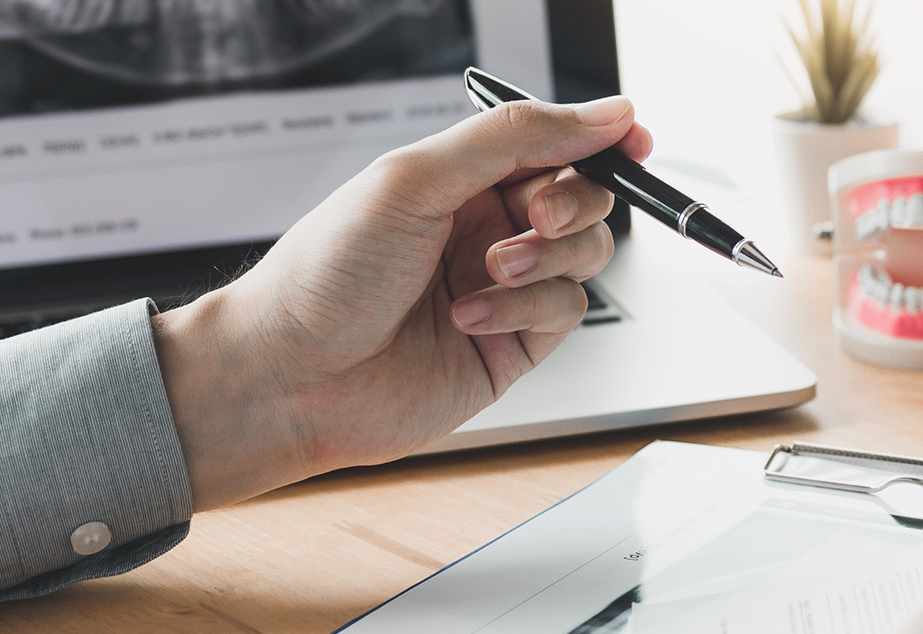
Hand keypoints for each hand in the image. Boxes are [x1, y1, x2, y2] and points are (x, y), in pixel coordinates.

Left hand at [151, 97, 652, 509]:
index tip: (632, 139)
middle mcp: (486, 229)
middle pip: (582, 196)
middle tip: (535, 215)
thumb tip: (603, 112)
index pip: (553, 143)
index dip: (598, 137)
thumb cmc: (325, 274)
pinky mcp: (513, 347)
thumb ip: (516, 138)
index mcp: (460, 178)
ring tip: (490, 269)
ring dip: (546, 257)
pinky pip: (564, 311)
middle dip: (572, 200)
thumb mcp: (417, 177)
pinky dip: (524, 308)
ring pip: (586, 254)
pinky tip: (469, 316)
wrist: (291, 376)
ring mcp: (503, 288)